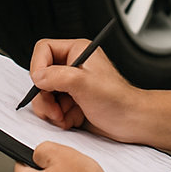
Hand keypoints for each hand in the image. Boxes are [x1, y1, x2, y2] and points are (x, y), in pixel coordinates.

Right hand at [27, 37, 142, 141]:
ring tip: (65, 116)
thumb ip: (57, 76)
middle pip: (41, 76)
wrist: (132, 122)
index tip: (40, 84)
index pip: (44, 50)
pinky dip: (59, 118)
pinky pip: (53, 109)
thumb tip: (38, 76)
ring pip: (44, 95)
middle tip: (53, 109)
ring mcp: (71, 85)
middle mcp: (72, 66)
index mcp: (77, 51)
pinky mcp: (71, 102)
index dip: (38, 66)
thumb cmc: (118, 99)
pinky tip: (73, 120)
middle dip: (44, 96)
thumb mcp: (84, 83)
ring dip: (51, 110)